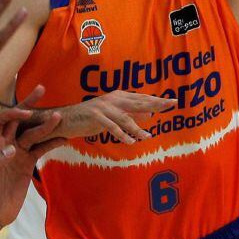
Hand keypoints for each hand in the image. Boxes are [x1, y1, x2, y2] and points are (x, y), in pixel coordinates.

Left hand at [0, 105, 66, 228]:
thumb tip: (12, 148)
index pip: (1, 120)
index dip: (12, 113)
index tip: (27, 114)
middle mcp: (6, 144)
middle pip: (19, 120)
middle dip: (30, 104)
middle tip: (42, 90)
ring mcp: (19, 152)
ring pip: (34, 133)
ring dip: (46, 125)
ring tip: (60, 117)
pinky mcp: (28, 163)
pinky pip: (42, 148)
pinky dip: (52, 142)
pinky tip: (64, 138)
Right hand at [58, 90, 177, 143]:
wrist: (66, 119)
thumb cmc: (91, 118)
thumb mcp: (113, 115)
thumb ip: (130, 114)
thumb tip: (149, 114)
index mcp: (118, 97)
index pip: (141, 98)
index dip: (156, 100)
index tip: (172, 101)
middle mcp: (113, 99)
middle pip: (138, 102)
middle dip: (155, 103)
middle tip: (171, 104)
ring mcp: (104, 107)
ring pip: (125, 117)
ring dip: (137, 128)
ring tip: (147, 137)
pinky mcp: (95, 116)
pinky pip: (111, 126)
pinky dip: (121, 134)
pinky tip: (130, 141)